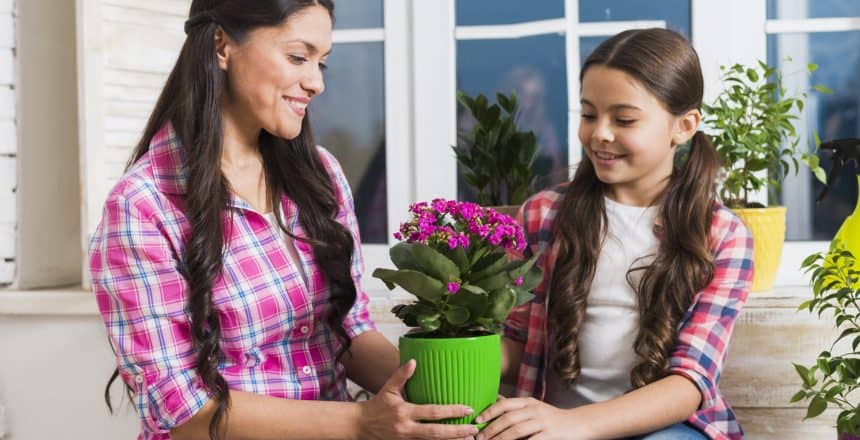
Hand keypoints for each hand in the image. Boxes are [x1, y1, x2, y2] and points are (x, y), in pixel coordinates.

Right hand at [357, 359, 478, 439]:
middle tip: (474, 430)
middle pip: (436, 433)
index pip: (432, 412)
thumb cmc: (377, 406)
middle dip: (457, 432)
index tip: (467, 409)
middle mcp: (407, 428)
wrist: (360, 426)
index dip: (451, 411)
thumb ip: (401, 375)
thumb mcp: (388, 389)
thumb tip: (414, 361)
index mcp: (404, 411)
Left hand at [474, 397, 589, 439]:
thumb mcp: (534, 407)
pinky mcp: (550, 435)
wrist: (579, 423)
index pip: (504, 404)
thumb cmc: (552, 418)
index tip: (478, 420)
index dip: (489, 412)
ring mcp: (543, 422)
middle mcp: (534, 410)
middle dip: (491, 429)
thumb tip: (495, 401)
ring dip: (500, 439)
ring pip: (516, 431)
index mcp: (528, 402)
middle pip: (508, 418)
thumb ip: (516, 406)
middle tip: (480, 438)